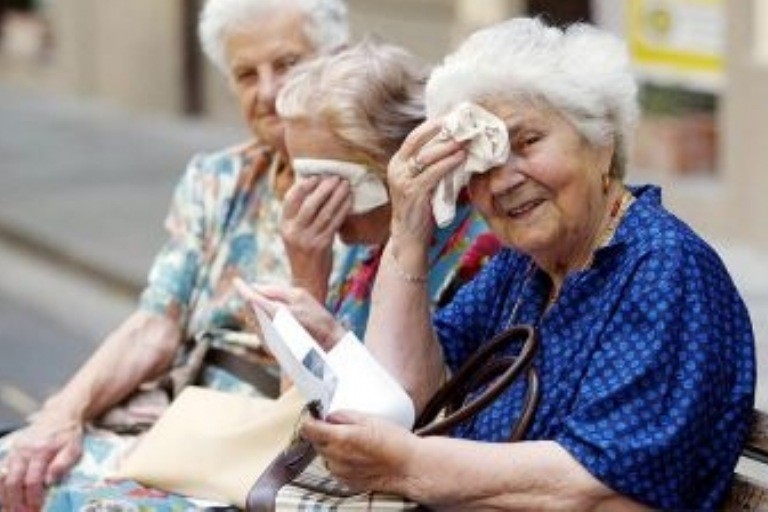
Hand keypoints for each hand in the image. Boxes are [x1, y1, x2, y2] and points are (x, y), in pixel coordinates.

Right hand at [1, 416, 82, 510]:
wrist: (59, 415)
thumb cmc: (68, 435)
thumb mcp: (73, 448)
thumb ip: (63, 464)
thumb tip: (49, 481)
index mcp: (41, 451)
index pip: (32, 481)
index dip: (33, 498)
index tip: (36, 510)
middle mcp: (24, 451)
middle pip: (13, 482)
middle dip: (16, 502)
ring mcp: (15, 451)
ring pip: (3, 478)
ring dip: (5, 497)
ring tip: (11, 510)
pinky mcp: (11, 451)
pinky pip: (1, 472)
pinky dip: (1, 487)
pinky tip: (5, 498)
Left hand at [234, 278, 346, 350]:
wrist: (327, 343)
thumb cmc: (317, 317)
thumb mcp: (300, 296)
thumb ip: (276, 291)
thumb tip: (255, 287)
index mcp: (277, 312)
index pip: (252, 298)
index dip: (242, 288)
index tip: (237, 281)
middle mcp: (270, 328)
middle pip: (249, 309)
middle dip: (251, 298)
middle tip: (259, 291)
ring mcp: (269, 340)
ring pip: (252, 319)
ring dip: (255, 310)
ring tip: (271, 306)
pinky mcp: (270, 347)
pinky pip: (258, 329)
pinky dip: (260, 320)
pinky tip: (274, 318)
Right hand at [281, 175, 351, 300]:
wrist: (307, 281)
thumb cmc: (304, 254)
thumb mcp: (295, 234)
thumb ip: (300, 216)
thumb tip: (315, 189)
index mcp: (284, 226)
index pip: (290, 199)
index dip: (303, 185)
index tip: (316, 176)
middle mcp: (293, 232)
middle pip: (309, 203)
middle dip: (324, 188)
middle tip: (336, 177)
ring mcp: (307, 239)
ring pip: (324, 212)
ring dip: (336, 196)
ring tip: (345, 185)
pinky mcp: (321, 246)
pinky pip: (334, 223)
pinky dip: (343, 210)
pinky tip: (349, 201)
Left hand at [301, 410, 419, 493]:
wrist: (408, 467)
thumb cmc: (393, 441)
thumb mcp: (369, 418)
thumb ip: (344, 415)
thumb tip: (330, 415)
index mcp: (339, 438)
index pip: (309, 429)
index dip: (309, 420)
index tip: (313, 415)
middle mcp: (336, 457)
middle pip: (316, 442)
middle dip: (322, 433)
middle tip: (337, 426)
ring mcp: (341, 472)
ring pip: (325, 456)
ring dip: (331, 448)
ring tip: (353, 442)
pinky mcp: (347, 482)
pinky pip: (335, 468)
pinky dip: (340, 461)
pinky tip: (357, 455)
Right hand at [388, 119, 467, 246]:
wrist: (409, 236)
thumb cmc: (420, 208)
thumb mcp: (422, 181)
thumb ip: (432, 165)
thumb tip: (456, 145)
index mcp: (398, 163)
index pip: (414, 137)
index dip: (432, 126)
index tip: (452, 118)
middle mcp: (396, 169)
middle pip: (417, 140)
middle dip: (440, 130)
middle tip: (461, 124)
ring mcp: (402, 181)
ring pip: (425, 156)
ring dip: (447, 146)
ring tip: (464, 140)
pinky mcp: (412, 193)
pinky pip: (432, 173)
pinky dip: (448, 163)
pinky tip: (460, 158)